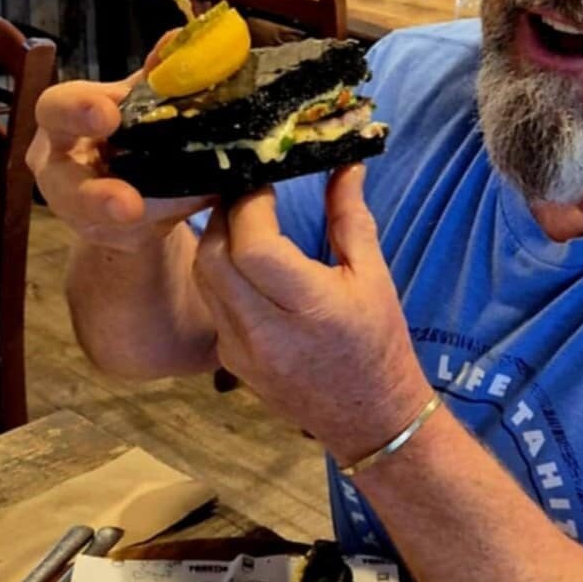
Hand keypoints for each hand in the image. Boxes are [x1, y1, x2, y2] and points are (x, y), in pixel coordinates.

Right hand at [28, 64, 209, 251]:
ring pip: (99, 223)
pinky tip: (188, 207)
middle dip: (95, 195)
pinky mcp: (108, 237)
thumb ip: (156, 74)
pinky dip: (164, 221)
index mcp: (60, 122)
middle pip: (64, 187)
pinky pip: (134, 235)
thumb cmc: (127, 124)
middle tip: (127, 202)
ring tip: (151, 219)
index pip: (56, 110)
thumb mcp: (139, 96)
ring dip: (131, 223)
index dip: (79, 110)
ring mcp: (81, 212)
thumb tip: (179, 42)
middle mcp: (59, 169)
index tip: (110, 113)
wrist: (128, 173)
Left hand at [192, 166, 430, 461]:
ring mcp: (241, 350)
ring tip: (241, 218)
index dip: (250, 204)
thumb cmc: (379, 344)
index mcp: (309, 308)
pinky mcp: (229, 360)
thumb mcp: (374, 277)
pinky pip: (211, 304)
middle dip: (224, 215)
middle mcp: (265, 332)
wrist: (370, 419)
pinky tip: (242, 260)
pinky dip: (220, 274)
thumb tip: (345, 162)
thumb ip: (350, 217)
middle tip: (244, 191)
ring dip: (216, 241)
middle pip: (214, 257)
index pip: (254, 246)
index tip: (264, 179)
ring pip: (204, 279)